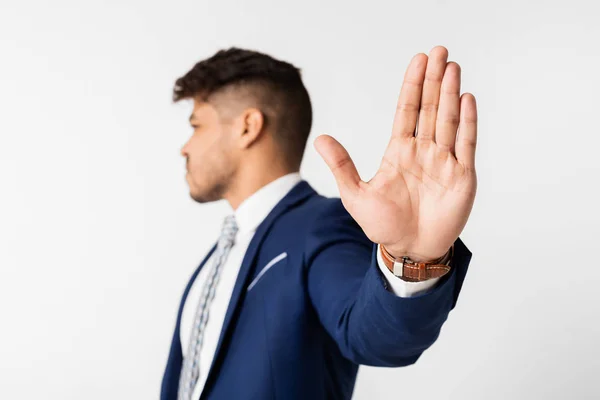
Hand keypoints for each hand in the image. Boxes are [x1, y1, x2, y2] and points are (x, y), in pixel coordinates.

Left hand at [314, 46, 477, 261]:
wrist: (409, 250)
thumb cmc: (383, 225)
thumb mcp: (355, 195)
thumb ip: (342, 165)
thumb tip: (321, 139)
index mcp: (399, 151)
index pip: (408, 110)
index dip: (412, 85)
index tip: (418, 60)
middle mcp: (423, 151)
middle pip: (430, 108)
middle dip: (435, 80)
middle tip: (440, 52)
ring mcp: (444, 162)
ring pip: (448, 120)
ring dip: (451, 94)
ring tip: (452, 67)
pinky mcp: (462, 176)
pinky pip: (465, 145)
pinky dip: (467, 123)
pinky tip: (466, 100)